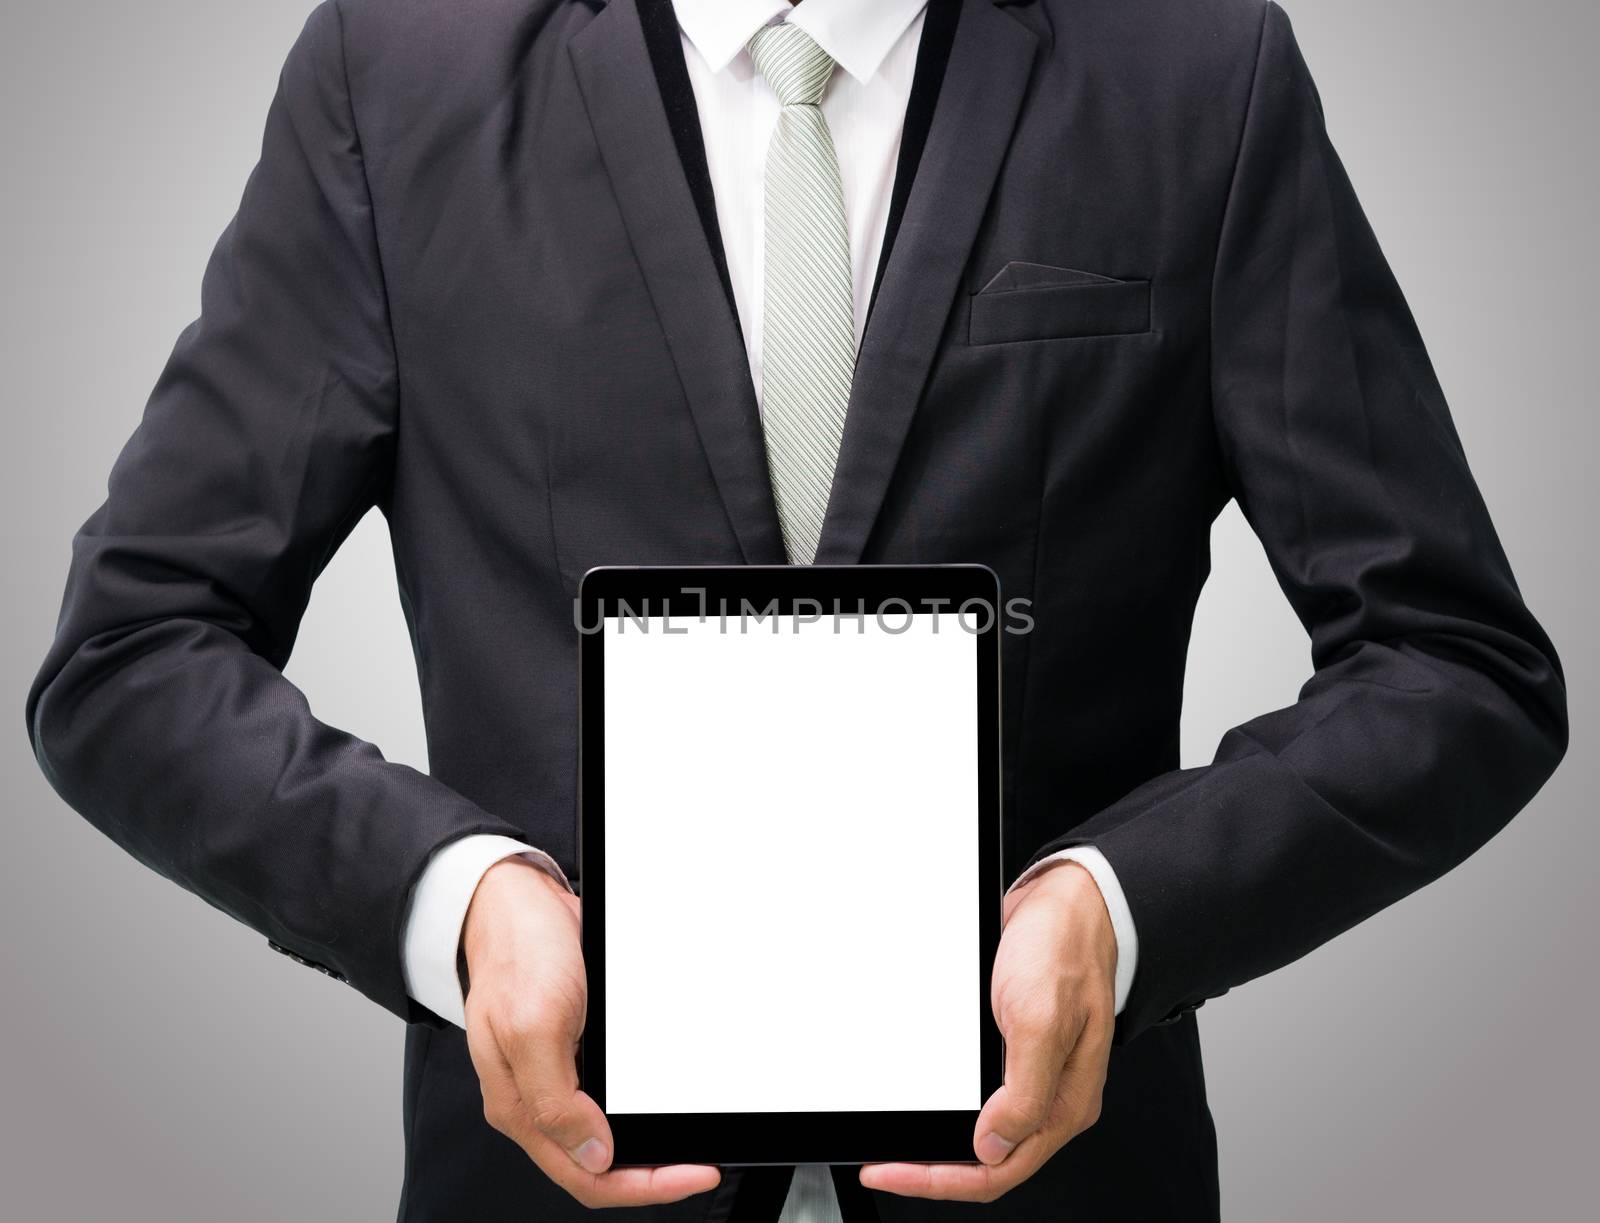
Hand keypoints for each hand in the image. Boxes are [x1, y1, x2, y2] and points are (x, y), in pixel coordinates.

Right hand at [461, 857, 719, 1207]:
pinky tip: (661, 1100)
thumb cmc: (518, 954)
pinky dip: (638, 1107)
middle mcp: (535, 1099)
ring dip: (646, 1144)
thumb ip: (553, 1099)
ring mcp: (554, 1075)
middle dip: (652, 1174)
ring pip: (605, 1136)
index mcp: (520, 1106)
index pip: (586, 1176)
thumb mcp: (533, 1025)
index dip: (643, 1186)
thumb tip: (591, 1155)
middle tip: (700, 1167)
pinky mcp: (572, 1049)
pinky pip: (608, 1096)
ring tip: (687, 1144)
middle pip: (599, 1167)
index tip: (692, 1174)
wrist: (514, 901)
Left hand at [861, 860, 1116, 1201]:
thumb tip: (994, 1145)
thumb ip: (1025, 1091)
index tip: (893, 1173)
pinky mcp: (1012, 1051)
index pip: (1000, 1169)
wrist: (1070, 903)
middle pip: (986, 1160)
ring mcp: (1031, 1075)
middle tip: (884, 1165)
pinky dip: (946, 1107)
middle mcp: (1050, 1096)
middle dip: (931, 1168)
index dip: (941, 1179)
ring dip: (937, 1140)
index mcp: (1065, 1102)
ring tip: (895, 1146)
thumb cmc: (1063, 952)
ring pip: (979, 1132)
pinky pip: (977, 1096)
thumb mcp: (1041, 1020)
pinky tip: (922, 1102)